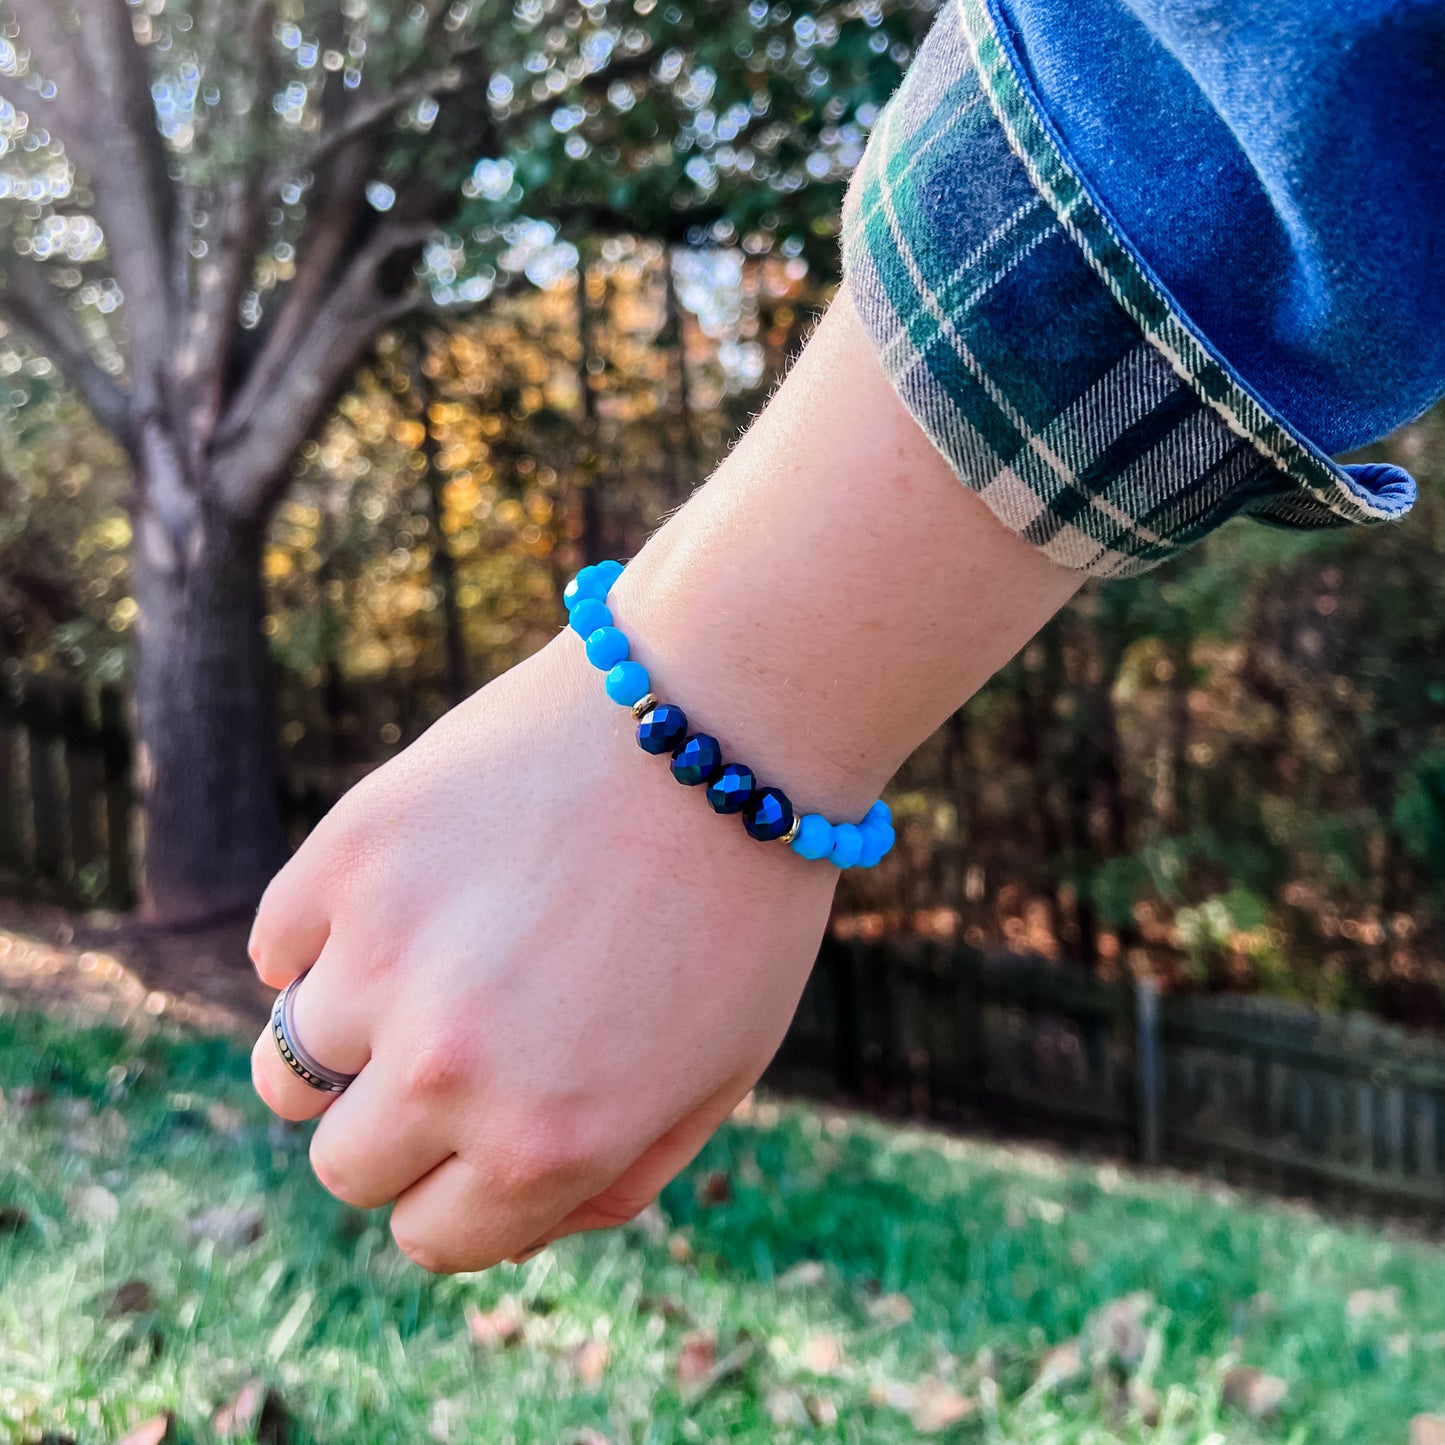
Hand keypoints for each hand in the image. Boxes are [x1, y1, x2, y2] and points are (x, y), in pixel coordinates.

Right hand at [249, 632, 837, 1271]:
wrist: (721, 716)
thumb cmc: (737, 900)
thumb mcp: (720, 1071)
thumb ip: (613, 1178)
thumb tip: (511, 1219)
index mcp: (549, 1144)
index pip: (430, 1235)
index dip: (460, 1188)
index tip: (485, 1129)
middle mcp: (452, 1070)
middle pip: (347, 1164)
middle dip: (401, 1124)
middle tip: (465, 1039)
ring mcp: (386, 956)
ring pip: (291, 1067)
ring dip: (354, 1033)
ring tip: (433, 960)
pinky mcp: (349, 853)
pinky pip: (279, 947)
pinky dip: (324, 938)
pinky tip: (407, 896)